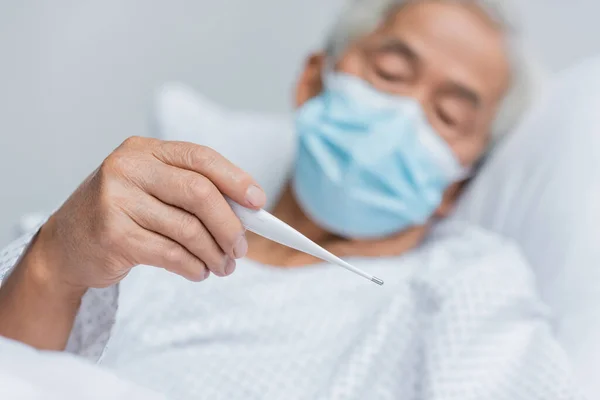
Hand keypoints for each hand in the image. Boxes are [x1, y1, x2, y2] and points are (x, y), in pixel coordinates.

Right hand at [31, 136, 265, 291]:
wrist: (65, 246)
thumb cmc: (121, 215)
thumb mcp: (151, 190)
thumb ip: (191, 193)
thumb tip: (247, 212)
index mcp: (144, 150)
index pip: (200, 158)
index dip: (235, 179)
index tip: (258, 202)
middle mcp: (127, 168)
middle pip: (199, 193)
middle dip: (230, 224)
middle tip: (242, 248)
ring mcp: (116, 200)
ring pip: (188, 229)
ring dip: (214, 253)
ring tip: (223, 266)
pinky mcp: (112, 235)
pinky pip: (170, 254)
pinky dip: (193, 267)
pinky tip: (199, 272)